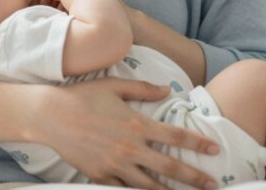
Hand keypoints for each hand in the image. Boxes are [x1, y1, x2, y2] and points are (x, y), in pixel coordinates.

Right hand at [38, 78, 218, 189]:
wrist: (50, 115)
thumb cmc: (84, 96)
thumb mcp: (115, 85)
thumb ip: (143, 88)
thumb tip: (167, 89)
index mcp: (136, 124)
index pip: (175, 135)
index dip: (197, 143)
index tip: (214, 149)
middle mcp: (129, 148)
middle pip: (169, 168)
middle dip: (194, 178)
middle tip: (213, 185)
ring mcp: (115, 166)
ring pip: (149, 186)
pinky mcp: (100, 177)